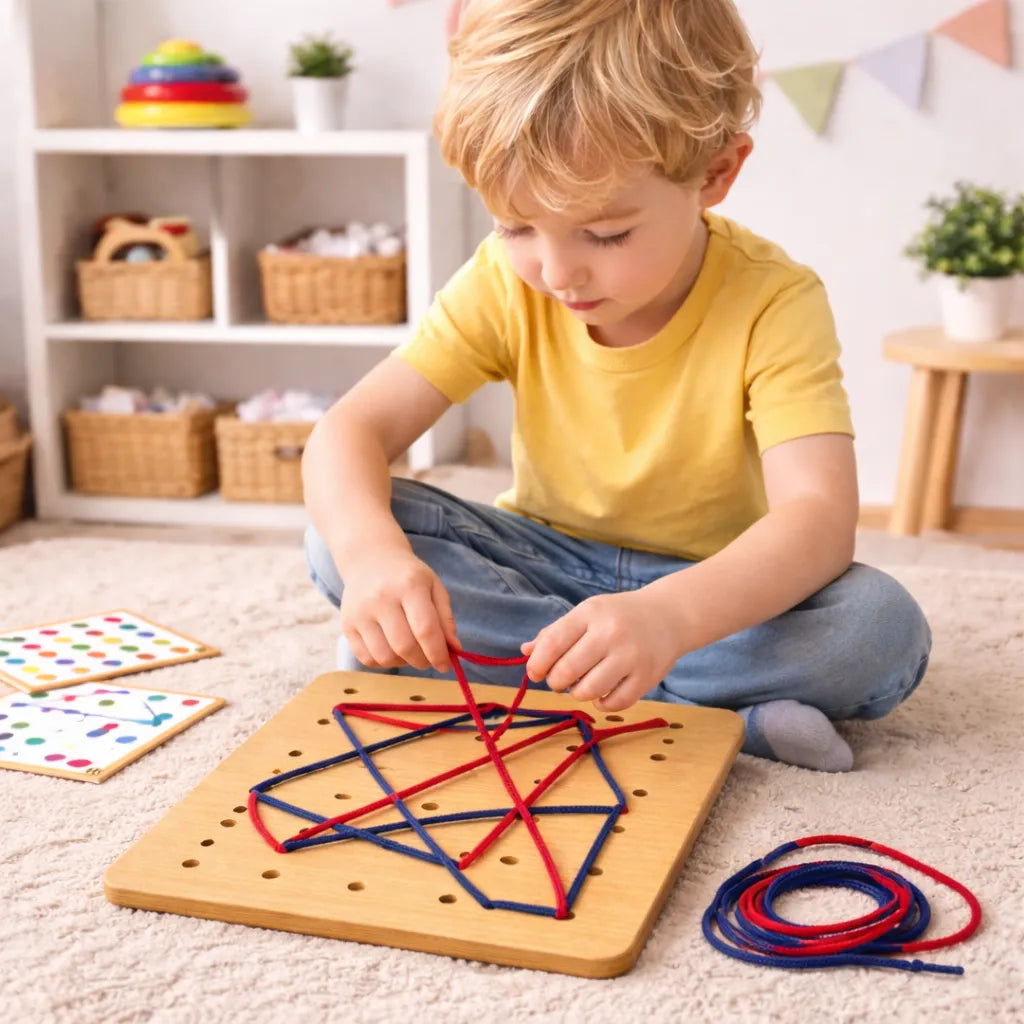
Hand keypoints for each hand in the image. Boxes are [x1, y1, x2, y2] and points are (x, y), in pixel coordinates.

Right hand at [340, 544, 457, 673]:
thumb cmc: (408, 576)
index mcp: (409, 586)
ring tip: (410, 652)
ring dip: (403, 663)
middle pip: (405, 646)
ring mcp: (360, 613)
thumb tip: (454, 649)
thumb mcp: (433, 587)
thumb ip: (445, 618)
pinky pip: (367, 658)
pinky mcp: (347, 625)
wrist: (370, 560)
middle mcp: (381, 598)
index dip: (438, 653)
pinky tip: (392, 650)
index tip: (445, 665)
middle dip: (422, 661)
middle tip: (429, 659)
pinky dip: (384, 662)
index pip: (425, 629)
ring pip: (385, 657)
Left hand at [521, 590, 682, 711]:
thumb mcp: (587, 613)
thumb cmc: (619, 615)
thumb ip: (556, 632)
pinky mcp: (647, 677)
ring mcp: (631, 656)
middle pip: (567, 671)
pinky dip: (601, 704)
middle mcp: (610, 633)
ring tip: (581, 685)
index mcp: (590, 613)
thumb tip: (526, 652)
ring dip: (577, 694)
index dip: (537, 664)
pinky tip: (602, 693)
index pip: (552, 643)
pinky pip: (613, 703)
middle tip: (559, 681)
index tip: (535, 673)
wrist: (669, 615)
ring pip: (588, 691)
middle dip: (555, 682)